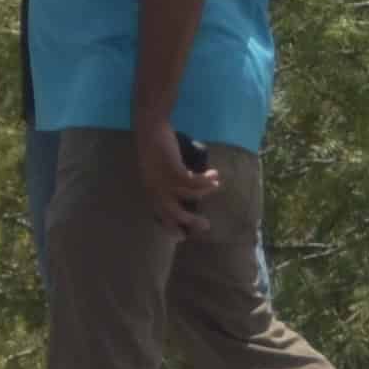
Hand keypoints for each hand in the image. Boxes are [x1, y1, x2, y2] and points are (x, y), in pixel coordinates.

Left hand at [132, 116, 219, 239]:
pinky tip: (215, 174)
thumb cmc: (155, 150)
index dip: (170, 228)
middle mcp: (157, 190)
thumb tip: (185, 194)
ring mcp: (165, 180)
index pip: (159, 215)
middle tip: (206, 225)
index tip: (182, 237)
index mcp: (151, 191)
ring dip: (206, 192)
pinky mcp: (174, 170)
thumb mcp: (156, 171)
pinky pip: (195, 182)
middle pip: (174, 214)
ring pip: (189, 197)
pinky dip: (207, 180)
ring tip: (218, 186)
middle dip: (191, 222)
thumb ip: (166, 183)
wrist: (150, 131)